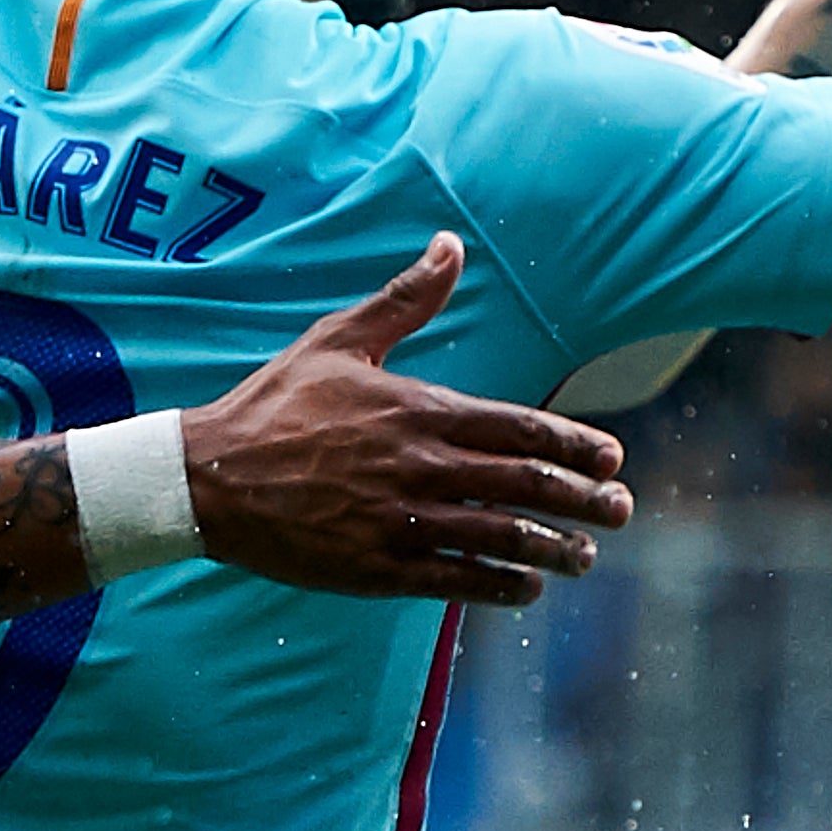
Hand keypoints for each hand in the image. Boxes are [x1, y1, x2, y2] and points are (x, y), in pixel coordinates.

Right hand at [185, 236, 638, 605]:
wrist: (209, 478)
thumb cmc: (274, 405)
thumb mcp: (339, 339)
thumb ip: (405, 299)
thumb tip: (451, 242)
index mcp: (420, 410)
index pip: (520, 429)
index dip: (574, 446)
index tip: (612, 458)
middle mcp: (421, 467)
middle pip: (526, 487)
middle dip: (584, 501)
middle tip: (622, 510)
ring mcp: (402, 522)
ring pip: (501, 538)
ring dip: (554, 549)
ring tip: (587, 556)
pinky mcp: (378, 569)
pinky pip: (456, 580)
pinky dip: (500, 584)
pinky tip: (528, 588)